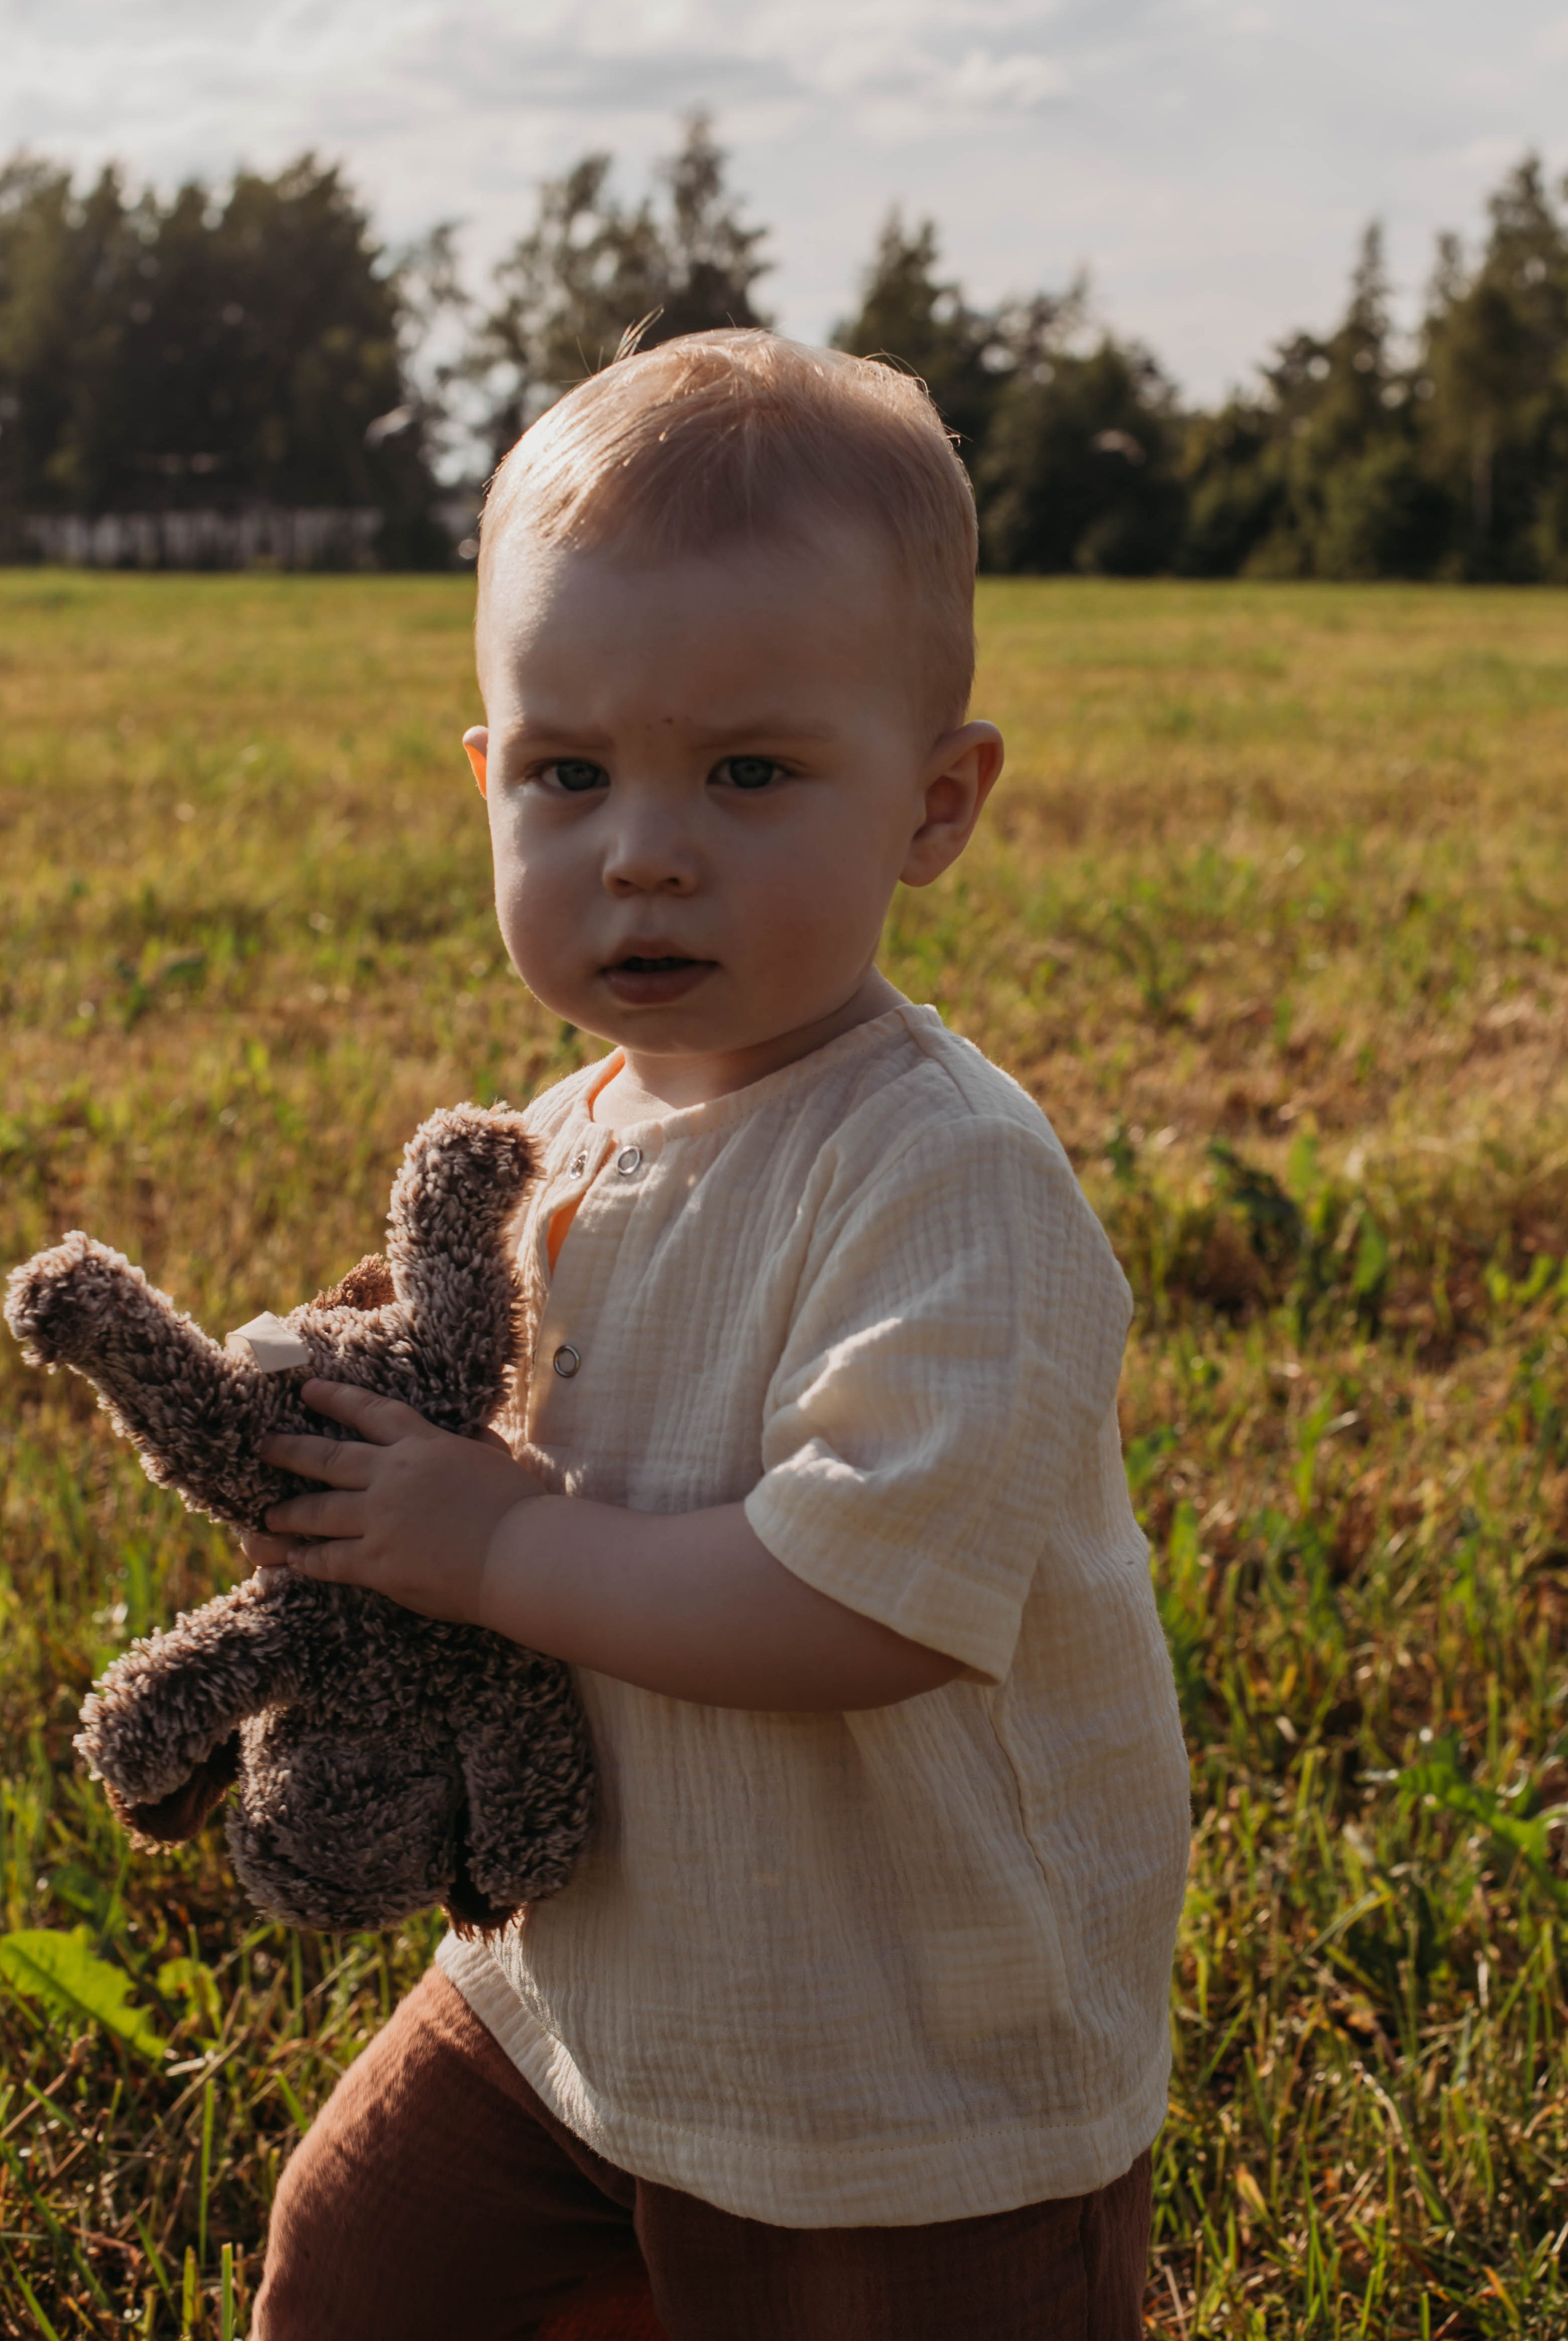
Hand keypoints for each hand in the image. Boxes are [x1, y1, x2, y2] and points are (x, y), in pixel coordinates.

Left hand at [241, 1379, 539, 1624]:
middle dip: (289, 1450)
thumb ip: (476, 1444)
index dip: (335, 1399)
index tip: (308, 1391)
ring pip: (318, 1511)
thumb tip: (476, 1435)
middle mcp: (392, 1475)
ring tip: (265, 1517)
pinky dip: (306, 1560)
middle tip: (261, 1446)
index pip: (370, 1413)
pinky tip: (290, 1561)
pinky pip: (329, 1560)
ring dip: (288, 1514)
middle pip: (326, 1458)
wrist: (521, 1553)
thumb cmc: (520, 1507)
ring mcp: (380, 1519)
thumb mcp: (496, 1459)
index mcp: (422, 1445)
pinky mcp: (377, 1563)